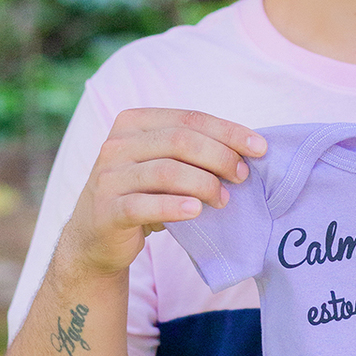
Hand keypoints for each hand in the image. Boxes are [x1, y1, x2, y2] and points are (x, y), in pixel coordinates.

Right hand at [57, 108, 266, 280]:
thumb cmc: (141, 195)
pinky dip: (175, 206)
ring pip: (167, 171)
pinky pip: (145, 205)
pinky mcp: (106, 210)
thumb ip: (193, 153)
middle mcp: (116, 144)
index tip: (260, 148)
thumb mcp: (163, 165)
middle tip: (242, 176)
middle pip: (180, 141)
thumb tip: (247, 151)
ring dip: (204, 184)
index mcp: (132, 123)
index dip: (228, 131)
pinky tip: (196, 211)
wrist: (95, 237)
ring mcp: (108, 177)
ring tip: (224, 199)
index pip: (188, 118)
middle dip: (220, 156)